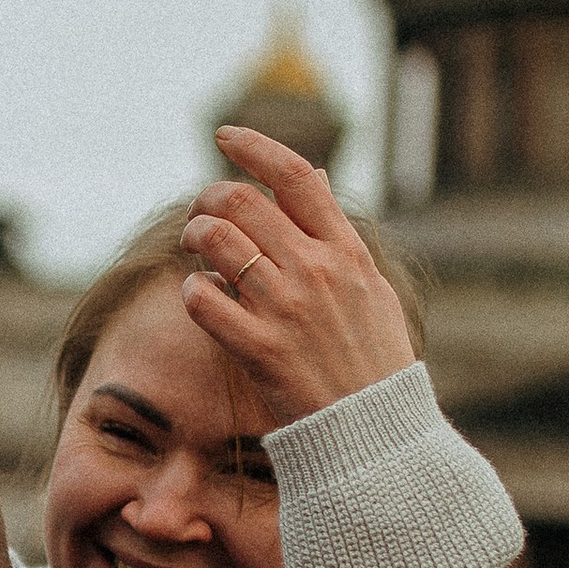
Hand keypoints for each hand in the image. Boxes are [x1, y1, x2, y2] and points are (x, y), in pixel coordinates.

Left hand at [178, 128, 417, 423]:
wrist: (375, 431)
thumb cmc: (372, 362)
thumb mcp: (371, 289)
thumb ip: (337, 234)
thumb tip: (312, 177)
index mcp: (346, 252)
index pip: (297, 176)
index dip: (255, 146)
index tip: (224, 136)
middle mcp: (316, 271)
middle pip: (243, 201)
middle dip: (209, 197)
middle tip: (200, 214)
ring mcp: (286, 308)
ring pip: (216, 241)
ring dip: (194, 238)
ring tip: (194, 249)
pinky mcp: (259, 349)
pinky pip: (203, 300)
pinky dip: (193, 291)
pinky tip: (201, 297)